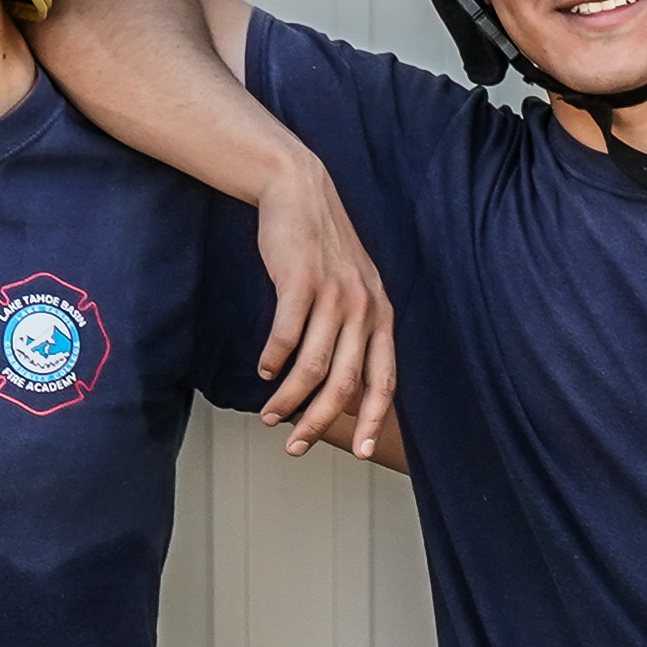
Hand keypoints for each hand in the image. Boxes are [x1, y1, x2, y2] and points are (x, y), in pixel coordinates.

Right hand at [245, 158, 399, 456]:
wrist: (300, 193)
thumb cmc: (322, 250)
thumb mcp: (354, 291)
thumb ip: (355, 336)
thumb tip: (346, 391)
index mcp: (381, 315)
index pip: (384, 381)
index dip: (371, 420)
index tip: (358, 453)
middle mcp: (364, 308)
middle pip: (344, 383)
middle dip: (319, 422)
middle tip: (295, 447)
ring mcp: (334, 294)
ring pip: (311, 367)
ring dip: (288, 400)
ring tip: (270, 417)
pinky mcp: (301, 281)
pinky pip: (286, 336)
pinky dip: (272, 361)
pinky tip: (262, 372)